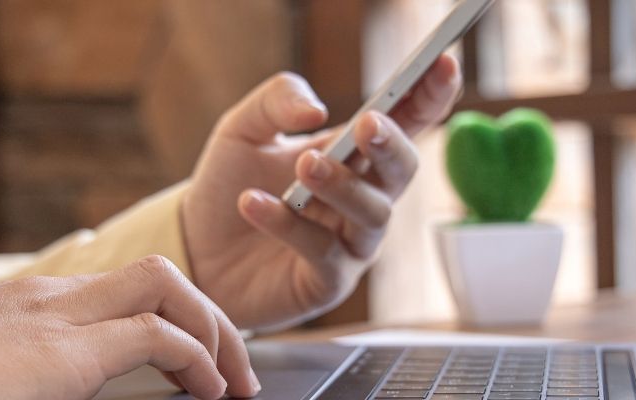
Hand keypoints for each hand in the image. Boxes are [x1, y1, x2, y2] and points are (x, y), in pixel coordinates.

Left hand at [183, 55, 462, 329]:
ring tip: (304, 167)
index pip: (404, 121)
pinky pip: (322, 252)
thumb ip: (277, 101)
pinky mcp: (326, 282)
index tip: (444, 63)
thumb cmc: (228, 185)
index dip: (430, 94)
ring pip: (372, 213)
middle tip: (368, 124)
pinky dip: (288, 224)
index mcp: (354, 154)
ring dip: (343, 185)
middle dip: (392, 145)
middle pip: (402, 170)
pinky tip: (252, 202)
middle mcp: (362, 198)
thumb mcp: (243, 129)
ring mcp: (350, 243)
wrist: (191, 250)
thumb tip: (317, 111)